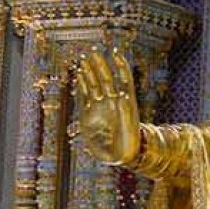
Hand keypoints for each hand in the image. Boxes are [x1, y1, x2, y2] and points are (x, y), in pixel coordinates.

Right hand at [75, 49, 140, 164]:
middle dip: (100, 65)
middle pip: (105, 79)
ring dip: (89, 72)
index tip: (116, 53)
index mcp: (125, 102)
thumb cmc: (130, 144)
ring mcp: (100, 107)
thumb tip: (123, 96)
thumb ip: (126, 113)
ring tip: (83, 60)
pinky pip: (84, 96)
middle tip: (93, 52)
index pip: (123, 80)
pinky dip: (81, 86)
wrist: (120, 156)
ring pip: (94, 85)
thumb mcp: (131, 129)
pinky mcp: (89, 115)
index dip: (121, 67)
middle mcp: (112, 102)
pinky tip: (79, 76)